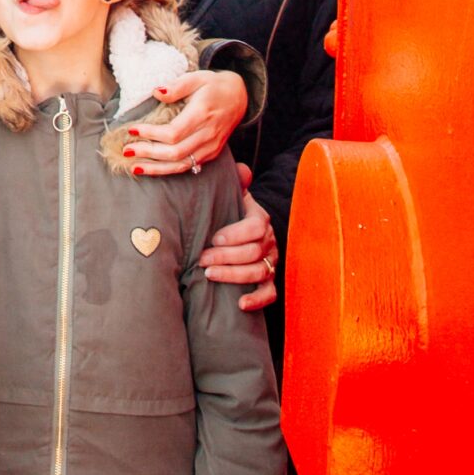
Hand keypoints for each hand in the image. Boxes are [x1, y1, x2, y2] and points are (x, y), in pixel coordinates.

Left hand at [122, 68, 247, 174]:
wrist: (240, 97)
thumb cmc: (214, 85)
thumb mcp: (196, 77)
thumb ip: (176, 86)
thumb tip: (156, 92)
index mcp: (202, 114)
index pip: (174, 132)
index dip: (151, 134)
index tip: (132, 129)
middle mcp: (208, 134)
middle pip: (175, 152)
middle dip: (148, 153)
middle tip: (127, 150)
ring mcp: (211, 146)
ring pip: (182, 164)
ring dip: (156, 168)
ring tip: (135, 167)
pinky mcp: (212, 154)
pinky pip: (189, 166)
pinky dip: (169, 170)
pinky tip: (153, 169)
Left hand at [199, 170, 279, 313]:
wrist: (246, 233)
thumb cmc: (232, 213)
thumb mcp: (232, 195)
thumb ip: (235, 182)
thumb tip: (241, 170)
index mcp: (260, 219)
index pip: (255, 227)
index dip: (236, 234)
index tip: (214, 238)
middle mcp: (269, 241)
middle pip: (253, 252)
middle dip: (226, 257)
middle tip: (202, 260)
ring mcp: (271, 262)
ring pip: (258, 272)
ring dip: (233, 276)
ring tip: (209, 275)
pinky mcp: (270, 280)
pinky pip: (270, 294)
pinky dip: (256, 300)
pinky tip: (239, 304)